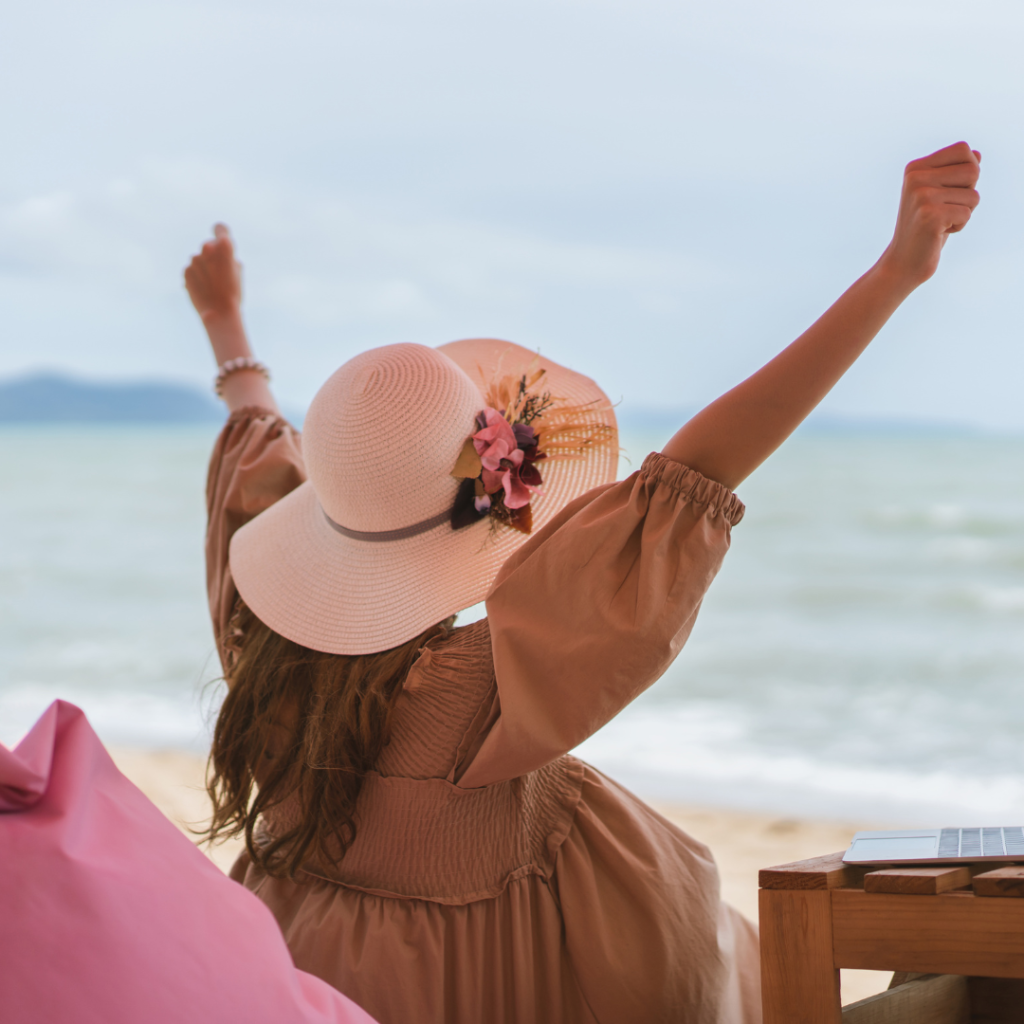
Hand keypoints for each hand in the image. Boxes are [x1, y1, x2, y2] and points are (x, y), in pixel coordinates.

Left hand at [184, 224, 242, 322]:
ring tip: (212, 285)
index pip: (220, 228)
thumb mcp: (237, 272)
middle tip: (220, 273)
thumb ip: (229, 258)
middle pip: (209, 246)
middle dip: (213, 256)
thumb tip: (221, 255)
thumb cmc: (233, 293)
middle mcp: (207, 248)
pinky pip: (191, 270)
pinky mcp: (186, 270)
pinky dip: (196, 277)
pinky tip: (204, 289)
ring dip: (204, 268)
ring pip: (200, 260)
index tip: (220, 238)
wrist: (220, 313)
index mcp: (224, 246)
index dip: (220, 232)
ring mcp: (195, 259)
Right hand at [879, 142, 980, 288]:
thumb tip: (976, 154)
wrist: (903, 262)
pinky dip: (959, 226)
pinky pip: (967, 214)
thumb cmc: (925, 228)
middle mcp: (915, 178)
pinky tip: (938, 232)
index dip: (967, 172)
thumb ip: (956, 173)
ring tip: (940, 222)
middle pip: (973, 170)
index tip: (947, 192)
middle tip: (944, 210)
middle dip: (968, 194)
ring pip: (973, 195)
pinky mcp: (929, 215)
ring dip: (964, 212)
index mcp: (915, 168)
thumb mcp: (940, 195)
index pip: (963, 150)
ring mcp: (921, 196)